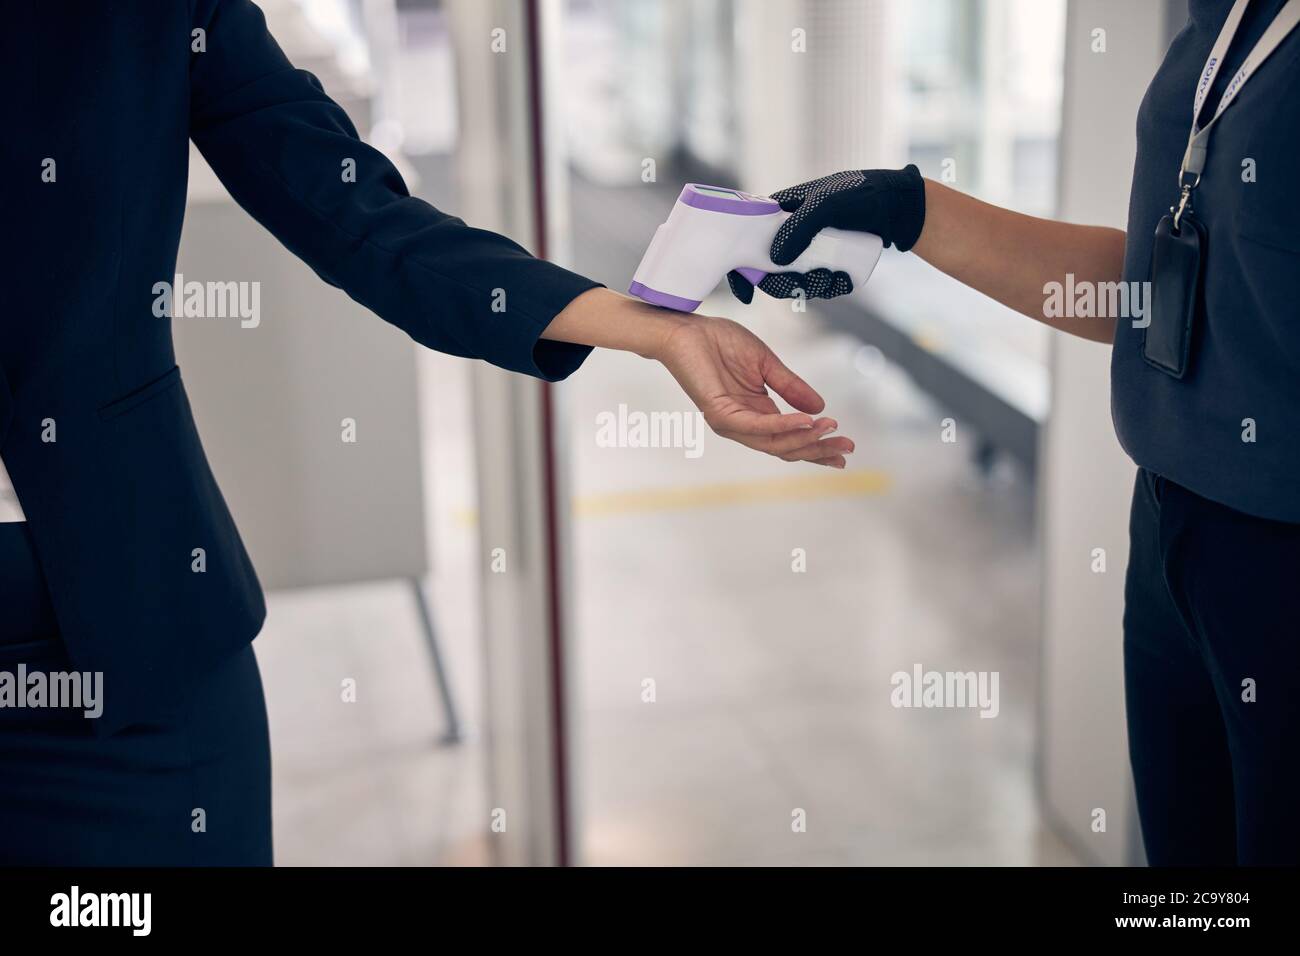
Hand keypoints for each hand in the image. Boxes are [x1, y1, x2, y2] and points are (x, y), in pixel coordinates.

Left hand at [652, 314, 853, 467]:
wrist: (687, 330)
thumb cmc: (721, 343)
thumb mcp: (767, 364)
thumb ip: (791, 387)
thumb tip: (820, 408)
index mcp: (756, 414)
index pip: (790, 439)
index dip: (818, 445)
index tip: (846, 448)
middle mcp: (744, 425)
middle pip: (786, 448)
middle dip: (818, 450)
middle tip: (847, 448)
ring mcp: (731, 423)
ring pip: (773, 443)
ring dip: (805, 439)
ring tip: (830, 430)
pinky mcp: (720, 414)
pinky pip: (757, 426)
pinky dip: (783, 425)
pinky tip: (805, 421)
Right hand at [728, 165, 925, 303]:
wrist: (896, 206)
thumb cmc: (859, 195)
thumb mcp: (826, 204)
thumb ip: (798, 227)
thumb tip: (774, 261)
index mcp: (777, 214)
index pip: (746, 242)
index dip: (741, 270)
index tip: (748, 294)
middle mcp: (788, 233)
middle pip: (769, 271)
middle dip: (784, 284)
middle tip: (804, 283)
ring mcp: (807, 250)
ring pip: (795, 281)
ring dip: (811, 288)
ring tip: (833, 278)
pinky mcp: (826, 262)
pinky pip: (818, 285)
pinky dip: (829, 288)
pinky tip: (844, 280)